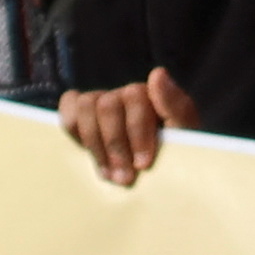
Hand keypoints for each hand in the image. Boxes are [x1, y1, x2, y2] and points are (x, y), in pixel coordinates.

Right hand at [57, 67, 199, 186]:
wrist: (162, 180)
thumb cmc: (176, 158)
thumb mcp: (186, 137)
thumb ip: (177, 106)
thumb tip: (158, 73)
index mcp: (151, 96)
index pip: (134, 96)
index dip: (137, 131)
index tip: (143, 164)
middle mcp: (124, 95)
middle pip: (106, 105)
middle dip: (115, 144)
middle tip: (125, 177)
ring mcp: (101, 103)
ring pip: (85, 106)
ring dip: (94, 143)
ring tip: (109, 174)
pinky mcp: (81, 115)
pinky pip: (68, 107)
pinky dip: (73, 128)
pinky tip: (87, 152)